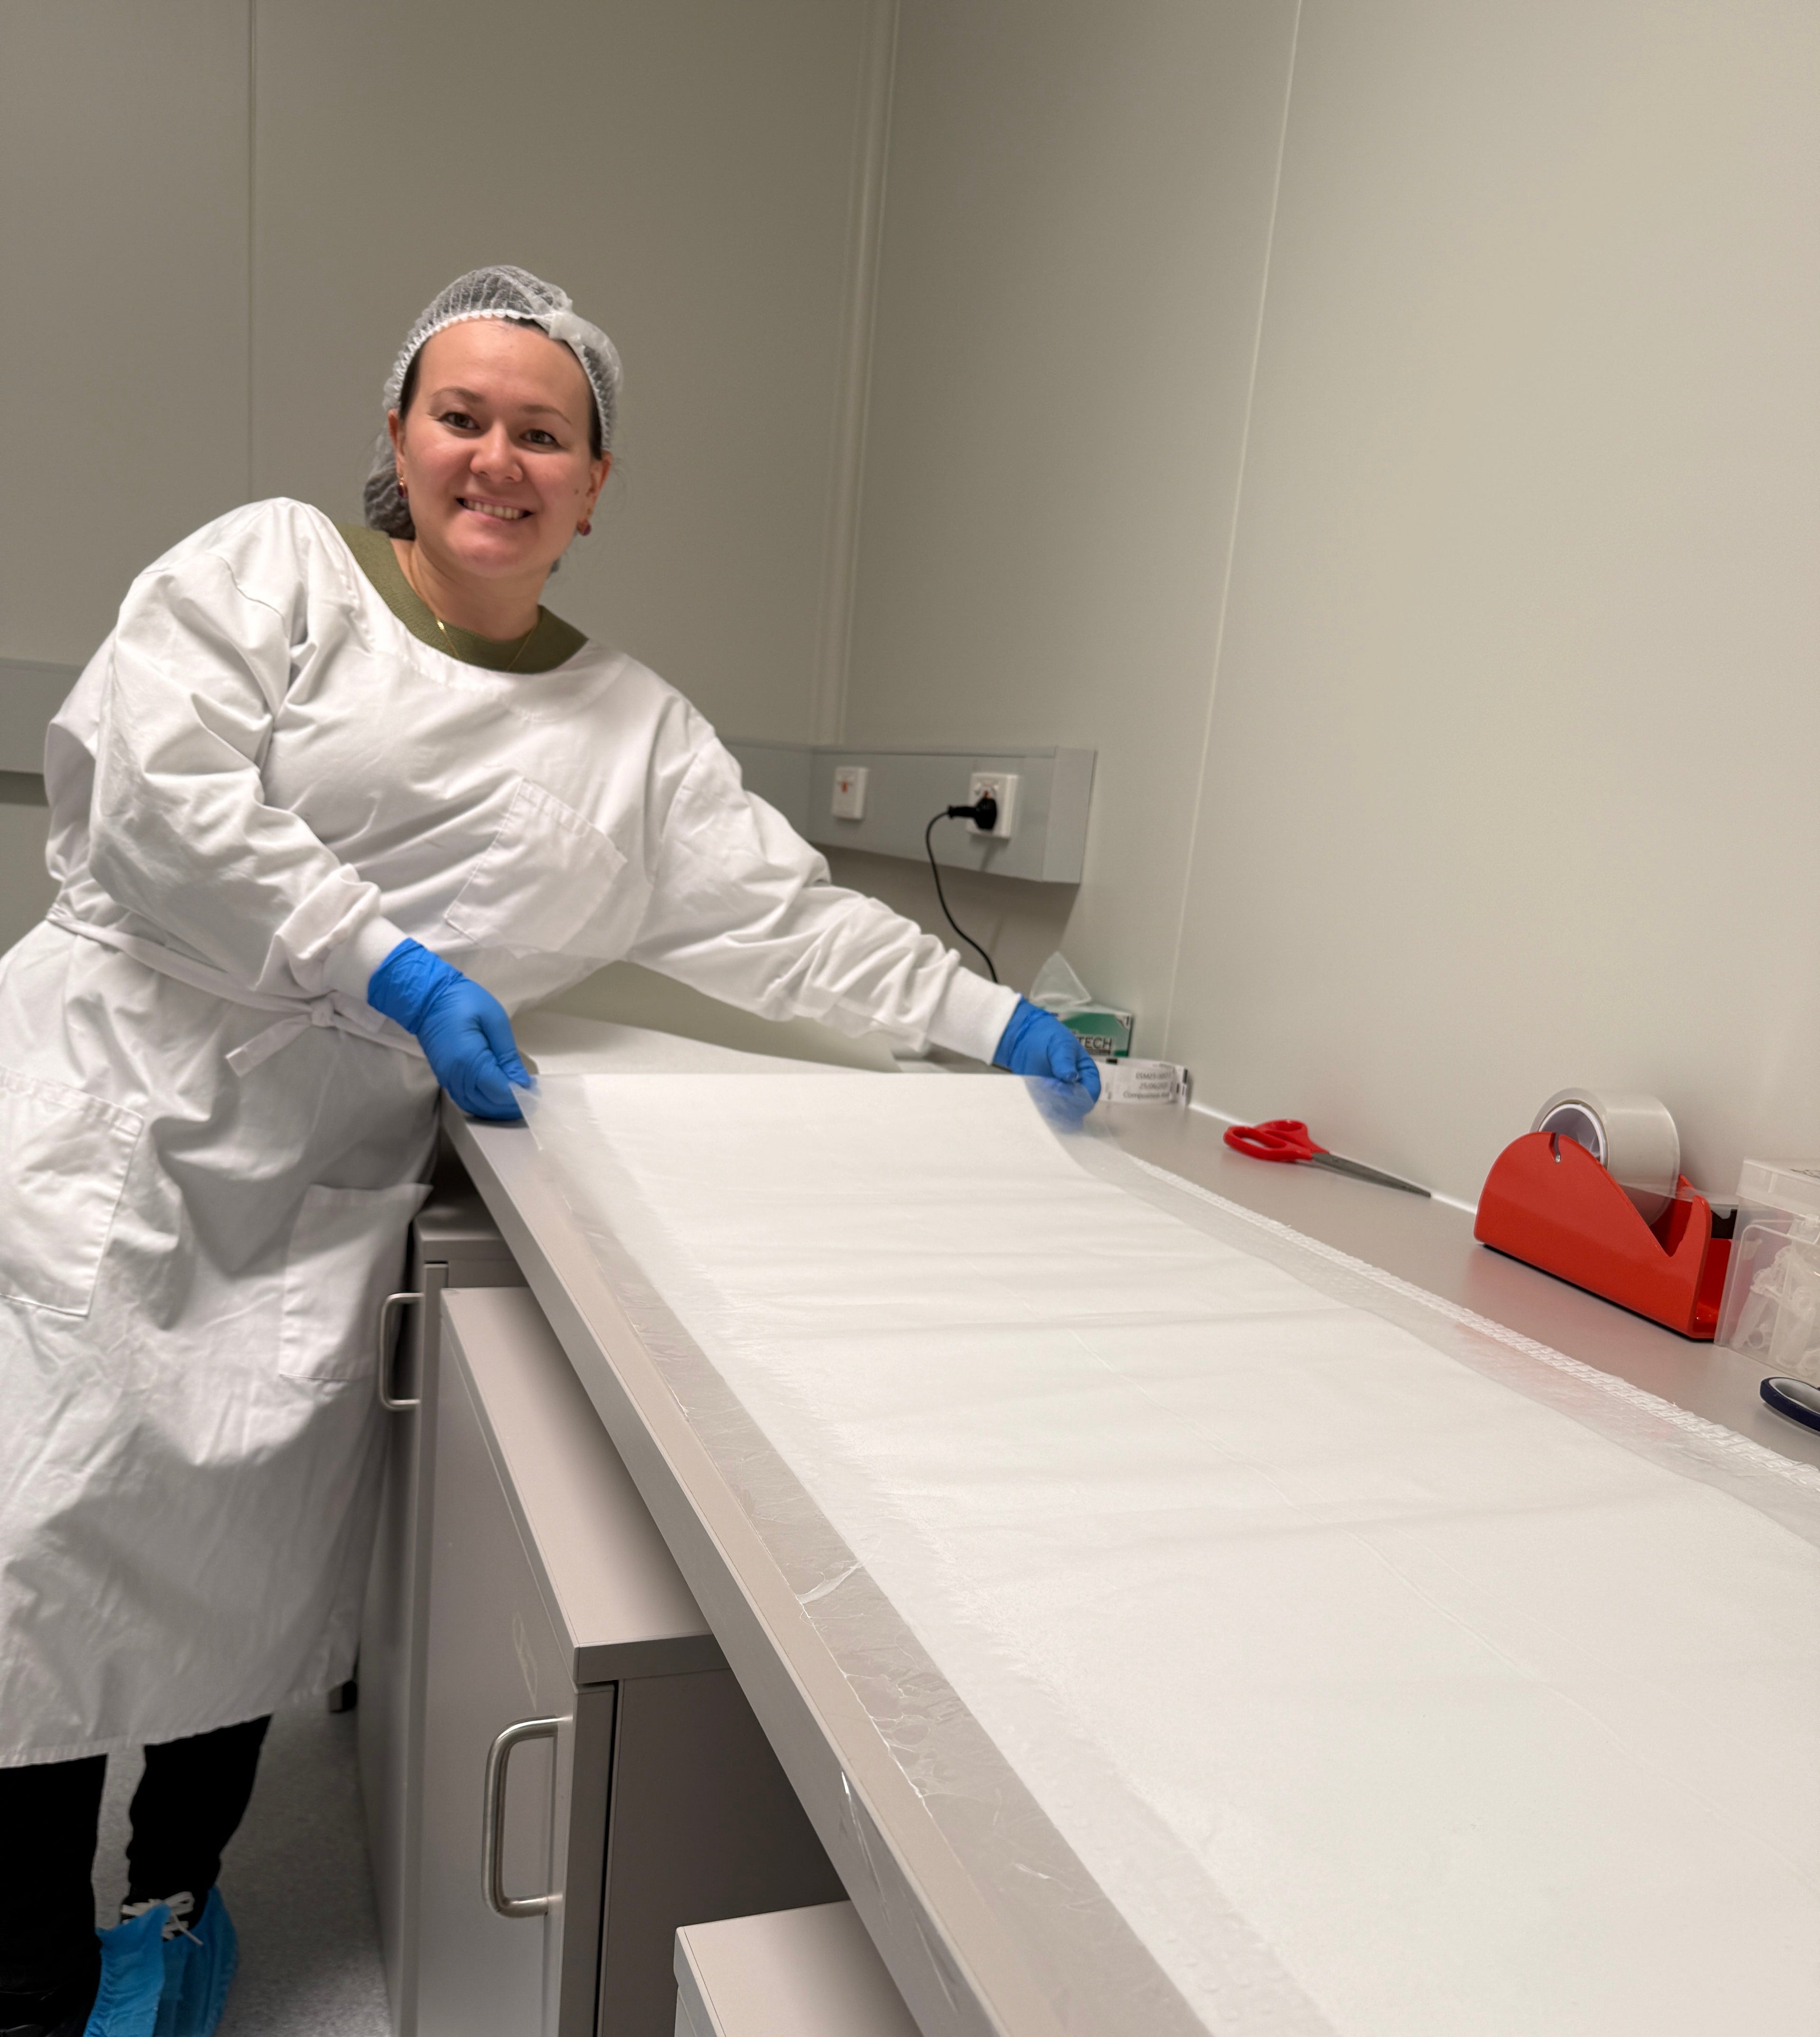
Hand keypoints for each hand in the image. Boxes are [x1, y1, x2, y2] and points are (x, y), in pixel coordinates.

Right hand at [367, 939, 529, 1120]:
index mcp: (470, 1060)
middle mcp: (456, 1076)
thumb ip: (507, 1055)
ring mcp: (446, 1078)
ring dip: (495, 1108)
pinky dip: (481, 1104)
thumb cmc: (464, 1001)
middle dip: (509, 1105)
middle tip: (529, 1098)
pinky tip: (494, 1098)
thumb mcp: (494, 1020)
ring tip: (515, 1100)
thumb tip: (521, 1081)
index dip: (518, 1095)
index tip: (534, 1092)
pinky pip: (464, 1099)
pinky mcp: (443, 1077)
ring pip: (474, 1105)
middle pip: (487, 1103)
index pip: (498, 1090)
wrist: (428, 997)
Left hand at [992, 998, 1101, 1117]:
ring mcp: (1061, 1097)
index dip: (1079, 1095)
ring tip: (1040, 1096)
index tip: (1061, 1089)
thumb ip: (1065, 1060)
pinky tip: (1035, 1102)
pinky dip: (1043, 1110)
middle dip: (1064, 1104)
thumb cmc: (1049, 1038)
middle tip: (1048, 1093)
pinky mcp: (1046, 1101)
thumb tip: (1071, 1077)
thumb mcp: (1060, 1044)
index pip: (1091, 1092)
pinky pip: (1048, 1112)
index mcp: (1088, 1074)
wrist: (1025, 1038)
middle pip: (1078, 1107)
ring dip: (1053, 1109)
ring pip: (1063, 1113)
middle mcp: (1077, 1088)